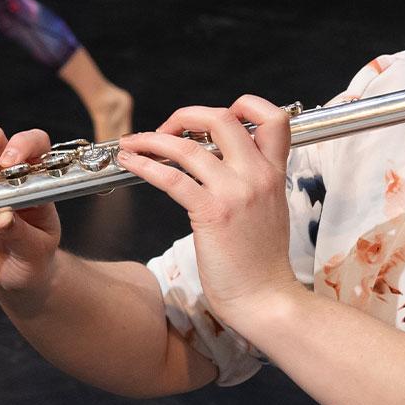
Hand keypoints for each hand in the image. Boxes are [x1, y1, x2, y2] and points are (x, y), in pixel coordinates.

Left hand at [118, 96, 299, 330]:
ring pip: (189, 146)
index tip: (212, 122)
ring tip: (132, 143)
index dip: (243, 106)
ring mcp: (236, 192)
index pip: (273, 118)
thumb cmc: (261, 263)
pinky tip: (130, 163)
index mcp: (274, 173)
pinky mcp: (212, 213)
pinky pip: (172, 177)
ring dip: (153, 139)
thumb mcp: (268, 211)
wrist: (266, 299)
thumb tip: (222, 166)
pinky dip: (145, 165)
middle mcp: (258, 175)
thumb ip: (252, 183)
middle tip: (166, 130)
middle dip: (186, 116)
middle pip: (222, 118)